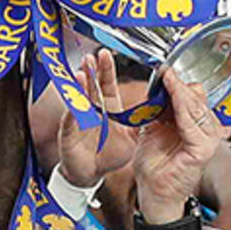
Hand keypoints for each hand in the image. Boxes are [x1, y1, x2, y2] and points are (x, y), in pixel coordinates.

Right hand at [59, 49, 136, 186]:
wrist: (90, 174)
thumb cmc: (107, 155)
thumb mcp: (131, 139)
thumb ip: (142, 124)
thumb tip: (161, 111)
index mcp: (108, 109)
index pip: (107, 85)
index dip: (107, 71)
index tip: (107, 55)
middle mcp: (92, 110)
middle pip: (92, 86)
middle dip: (92, 71)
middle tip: (93, 56)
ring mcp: (79, 120)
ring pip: (79, 99)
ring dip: (80, 86)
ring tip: (80, 73)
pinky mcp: (69, 133)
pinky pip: (70, 120)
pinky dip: (72, 110)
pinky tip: (74, 101)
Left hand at [134, 69, 220, 224]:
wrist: (152, 191)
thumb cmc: (154, 165)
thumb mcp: (153, 128)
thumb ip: (160, 110)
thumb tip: (160, 85)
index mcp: (194, 124)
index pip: (192, 96)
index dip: (178, 83)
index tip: (165, 70)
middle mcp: (204, 131)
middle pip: (197, 99)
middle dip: (179, 85)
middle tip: (166, 72)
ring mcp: (207, 141)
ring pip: (196, 108)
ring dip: (180, 93)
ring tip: (168, 79)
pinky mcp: (203, 151)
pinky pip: (193, 125)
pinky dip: (183, 109)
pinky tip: (174, 98)